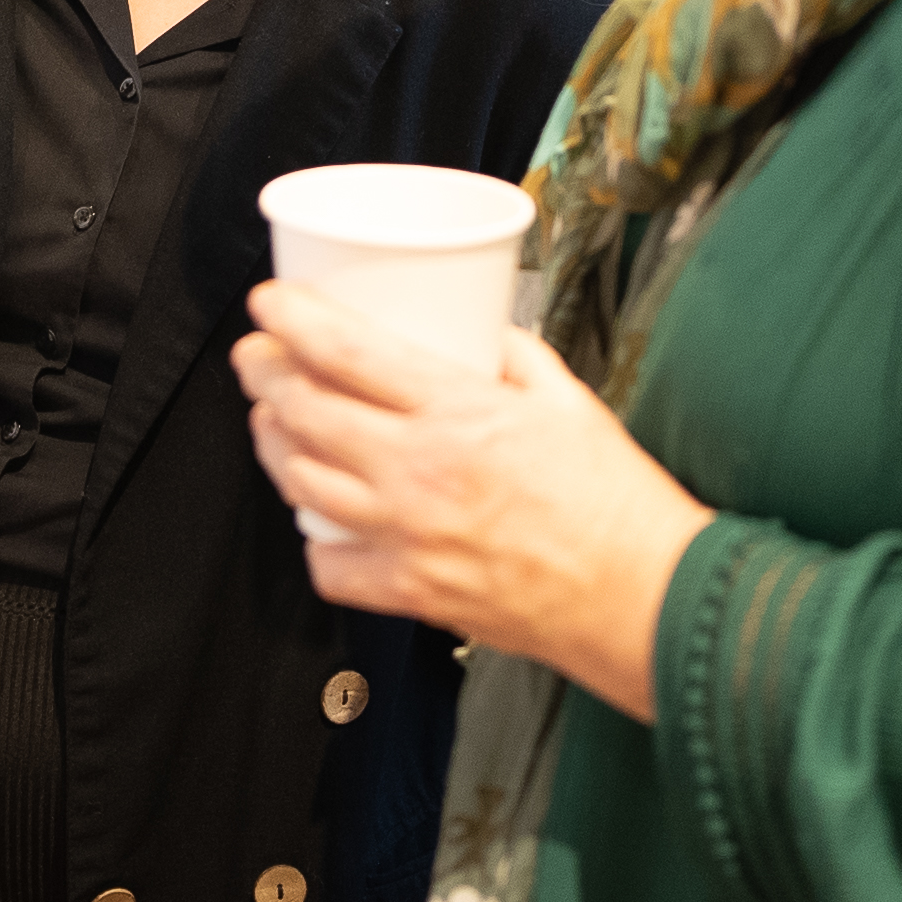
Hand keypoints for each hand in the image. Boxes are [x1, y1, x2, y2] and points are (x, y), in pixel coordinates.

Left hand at [233, 278, 708, 719]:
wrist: (643, 599)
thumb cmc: (617, 506)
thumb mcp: (569, 400)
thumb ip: (516, 357)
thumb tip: (482, 333)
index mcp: (458, 412)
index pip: (344, 352)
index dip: (289, 320)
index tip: (269, 303)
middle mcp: (420, 472)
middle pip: (303, 411)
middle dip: (262, 374)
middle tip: (258, 357)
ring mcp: (408, 536)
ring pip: (300, 482)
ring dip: (274, 444)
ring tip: (275, 423)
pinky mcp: (413, 593)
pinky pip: (330, 567)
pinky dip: (315, 539)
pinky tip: (321, 518)